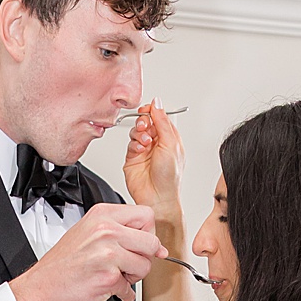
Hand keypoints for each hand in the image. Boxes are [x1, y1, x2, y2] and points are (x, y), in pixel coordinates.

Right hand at [12, 203, 162, 300]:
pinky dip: (121, 292)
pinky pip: (131, 287)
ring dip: (133, 276)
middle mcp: (105, 230)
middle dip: (144, 257)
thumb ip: (123, 233)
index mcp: (101, 215)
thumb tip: (159, 247)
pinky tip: (105, 286)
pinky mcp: (109, 276)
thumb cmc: (63, 264)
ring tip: (112, 274)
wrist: (41, 287)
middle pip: (152, 241)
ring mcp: (107, 252)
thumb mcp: (89, 233)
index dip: (148, 233)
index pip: (146, 215)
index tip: (139, 244)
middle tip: (126, 263)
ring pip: (145, 265)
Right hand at [121, 102, 182, 220]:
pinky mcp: (133, 157)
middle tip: (145, 126)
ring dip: (139, 134)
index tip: (148, 110)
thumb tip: (157, 103)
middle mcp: (157, 144)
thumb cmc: (169, 178)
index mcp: (170, 139)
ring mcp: (144, 150)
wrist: (157, 197)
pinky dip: (134, 144)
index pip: (160, 117)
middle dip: (144, 121)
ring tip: (145, 143)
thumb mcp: (170, 144)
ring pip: (136, 131)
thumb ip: (163, 122)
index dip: (153, 112)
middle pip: (146, 122)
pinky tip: (140, 150)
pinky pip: (130, 143)